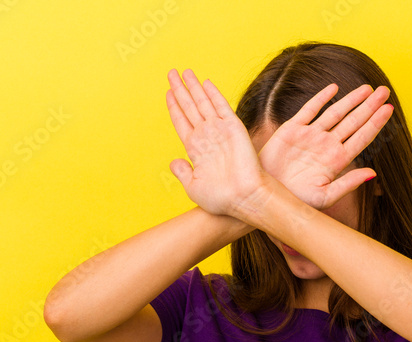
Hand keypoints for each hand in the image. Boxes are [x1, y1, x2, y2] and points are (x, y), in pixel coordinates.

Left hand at [165, 68, 267, 218]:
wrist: (243, 198)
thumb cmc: (220, 198)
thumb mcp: (193, 187)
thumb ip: (182, 172)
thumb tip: (174, 162)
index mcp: (195, 149)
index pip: (182, 121)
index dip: (174, 107)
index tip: (168, 93)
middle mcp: (206, 136)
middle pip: (189, 107)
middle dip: (180, 90)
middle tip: (171, 73)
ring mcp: (219, 130)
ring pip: (202, 102)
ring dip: (193, 87)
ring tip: (183, 71)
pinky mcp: (233, 127)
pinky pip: (221, 106)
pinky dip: (213, 94)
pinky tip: (205, 82)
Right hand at [258, 82, 392, 210]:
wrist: (264, 196)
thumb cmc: (295, 202)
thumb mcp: (324, 197)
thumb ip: (348, 184)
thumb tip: (373, 173)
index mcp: (336, 161)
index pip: (361, 138)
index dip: (376, 123)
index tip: (390, 108)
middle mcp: (326, 146)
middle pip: (353, 121)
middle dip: (369, 106)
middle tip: (385, 91)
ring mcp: (310, 137)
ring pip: (335, 113)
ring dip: (351, 100)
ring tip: (368, 88)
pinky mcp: (292, 130)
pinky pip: (309, 110)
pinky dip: (321, 98)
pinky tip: (334, 88)